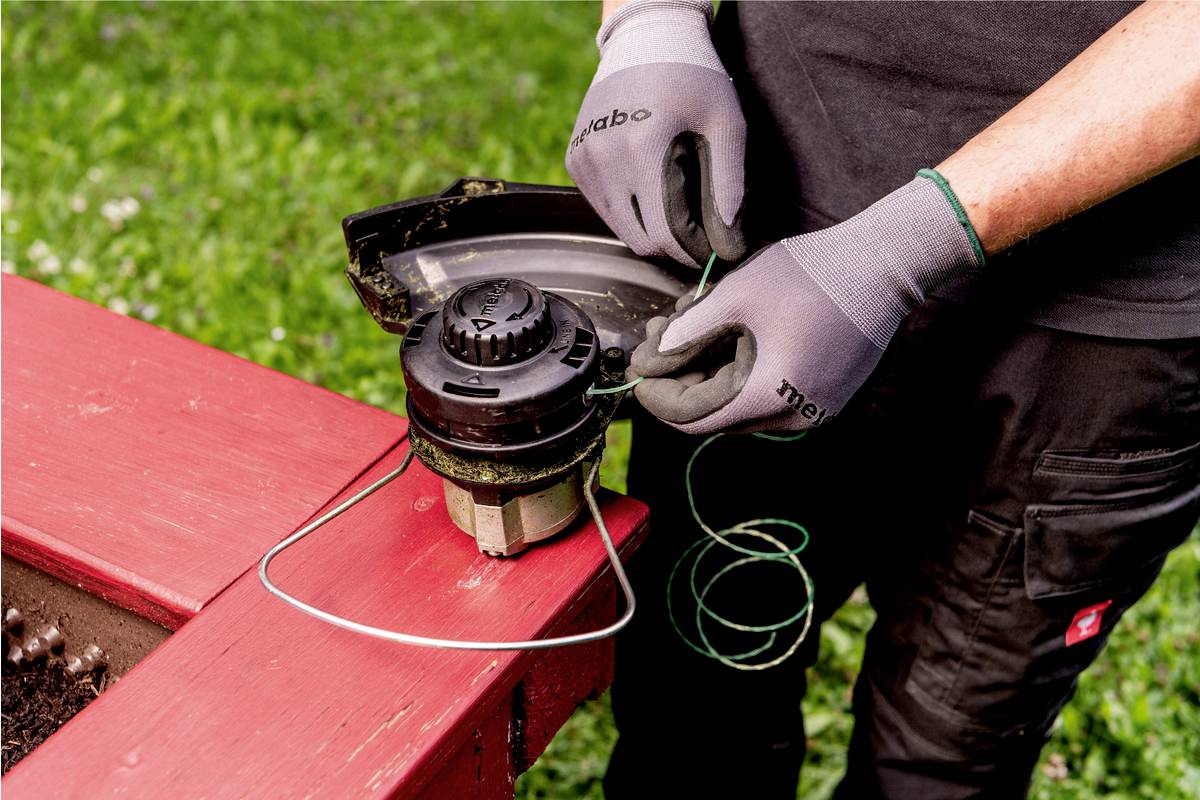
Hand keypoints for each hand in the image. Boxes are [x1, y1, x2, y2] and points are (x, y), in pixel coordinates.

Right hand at [565, 0, 745, 266]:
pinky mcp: (575, 161)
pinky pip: (605, 209)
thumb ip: (730, 186)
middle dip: (674, 246)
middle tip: (699, 232)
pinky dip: (629, 211)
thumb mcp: (727, 124)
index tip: (715, 252)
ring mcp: (585, 160)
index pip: (666, 232)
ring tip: (677, 205)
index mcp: (645, 147)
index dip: (694, 251)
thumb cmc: (695, 80)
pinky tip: (650, 186)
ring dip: (651, 230)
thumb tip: (729, 245)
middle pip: (641, 240)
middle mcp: (606, 157)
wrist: (646, 40)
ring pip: (621, 230)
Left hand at [629, 176, 982, 433]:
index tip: (638, 367)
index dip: (658, 396)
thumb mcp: (738, 296)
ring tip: (689, 328)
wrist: (884, 266)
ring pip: (740, 406)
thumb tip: (653, 357)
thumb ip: (689, 332)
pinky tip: (726, 337)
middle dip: (680, 380)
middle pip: (716, 415)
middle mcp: (792, 418)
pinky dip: (740, 374)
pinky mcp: (825, 398)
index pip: (694, 418)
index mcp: (769, 397)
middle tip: (659, 339)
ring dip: (709, 374)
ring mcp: (813, 412)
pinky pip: (768, 397)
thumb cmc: (813, 274)